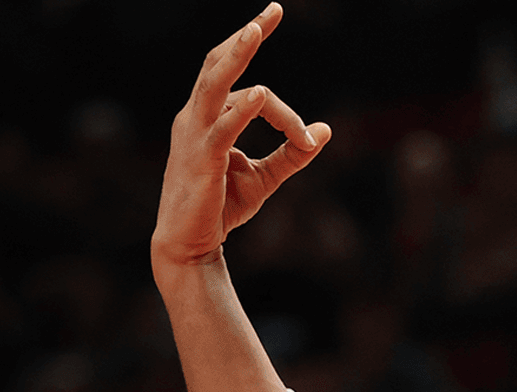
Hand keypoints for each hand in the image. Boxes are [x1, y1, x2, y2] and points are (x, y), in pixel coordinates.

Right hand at [152, 3, 329, 267]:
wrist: (190, 244)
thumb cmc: (221, 207)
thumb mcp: (265, 178)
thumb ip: (293, 153)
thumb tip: (326, 131)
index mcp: (207, 117)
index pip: (246, 88)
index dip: (284, 109)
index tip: (310, 140)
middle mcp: (195, 117)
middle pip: (220, 66)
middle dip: (246, 38)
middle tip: (273, 11)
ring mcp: (194, 135)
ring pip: (216, 84)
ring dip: (237, 55)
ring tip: (256, 30)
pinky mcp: (202, 159)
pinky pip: (222, 127)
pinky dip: (242, 110)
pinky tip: (262, 95)